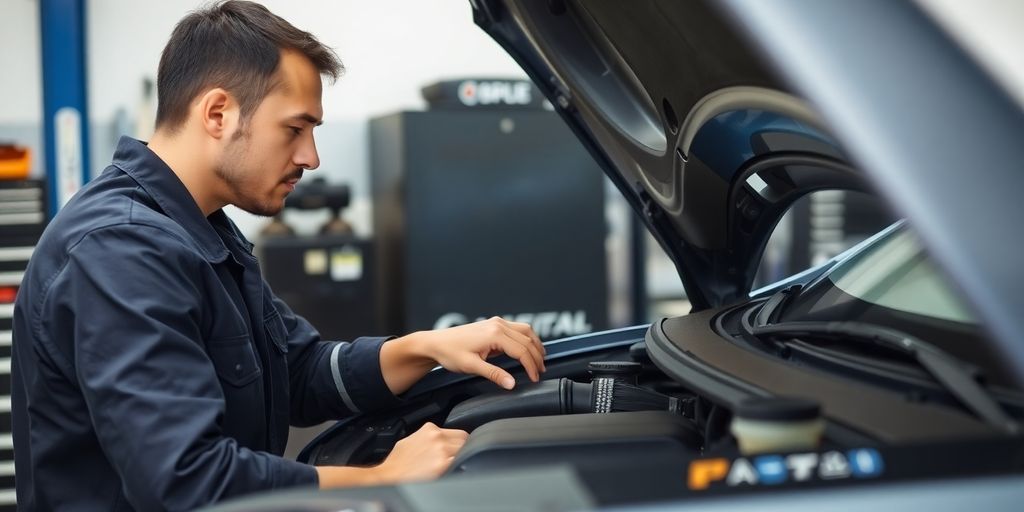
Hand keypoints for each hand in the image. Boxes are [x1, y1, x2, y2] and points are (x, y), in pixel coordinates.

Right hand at [316, 422, 467, 487]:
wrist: (389, 476)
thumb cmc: (397, 462)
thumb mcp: (410, 440)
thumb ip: (426, 438)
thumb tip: (437, 442)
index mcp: (430, 429)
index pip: (456, 432)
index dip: (457, 442)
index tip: (455, 449)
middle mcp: (437, 437)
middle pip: (464, 439)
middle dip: (460, 448)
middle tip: (453, 458)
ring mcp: (442, 450)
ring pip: (465, 449)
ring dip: (460, 457)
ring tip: (448, 464)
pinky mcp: (444, 464)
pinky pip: (460, 462)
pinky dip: (458, 466)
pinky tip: (448, 470)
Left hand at [380, 316, 546, 393]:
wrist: (436, 342)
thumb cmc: (450, 353)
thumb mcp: (472, 367)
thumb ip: (494, 374)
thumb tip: (512, 383)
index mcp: (494, 334)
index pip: (522, 350)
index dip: (531, 366)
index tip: (535, 378)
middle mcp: (498, 324)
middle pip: (527, 339)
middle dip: (537, 356)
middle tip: (541, 371)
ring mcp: (496, 322)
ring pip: (525, 330)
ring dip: (535, 344)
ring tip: (540, 360)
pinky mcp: (493, 324)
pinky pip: (517, 328)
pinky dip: (526, 338)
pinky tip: (528, 347)